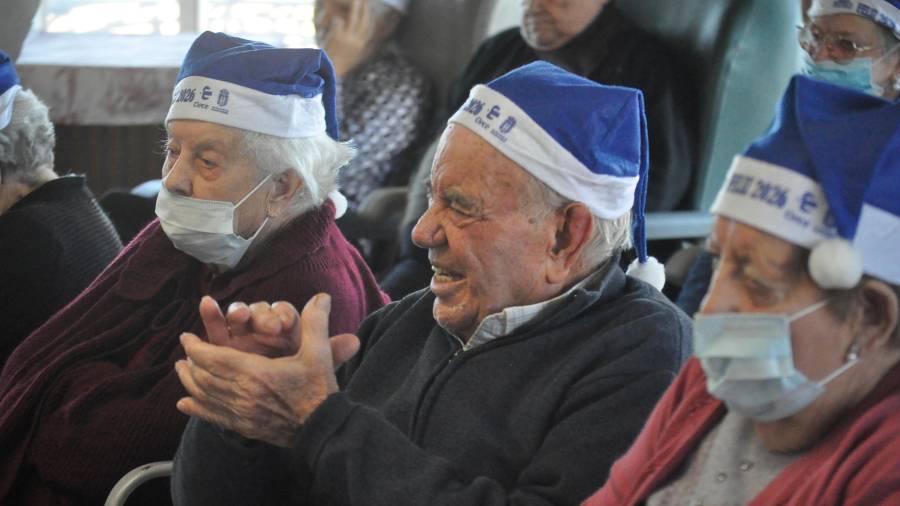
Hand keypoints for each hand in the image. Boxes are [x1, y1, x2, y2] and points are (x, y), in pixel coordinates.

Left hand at [175, 294, 360, 447]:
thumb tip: (321, 296)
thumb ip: (315, 323)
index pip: (214, 358)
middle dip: (190, 361)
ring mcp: (241, 414)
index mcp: (256, 373)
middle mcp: (243, 394)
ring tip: (181, 369)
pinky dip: (196, 408)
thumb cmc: (319, 389)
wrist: (323, 429)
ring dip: (189, 381)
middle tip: (185, 349)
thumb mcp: (318, 353)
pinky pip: (212, 416)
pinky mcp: (244, 427)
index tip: (187, 336)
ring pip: (204, 396)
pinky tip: (184, 404)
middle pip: (203, 376)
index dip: (196, 347)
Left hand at [318, 0, 376, 76]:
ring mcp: (347, 38)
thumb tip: (371, 42)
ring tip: (356, 0)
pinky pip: (339, 22)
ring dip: (355, 8)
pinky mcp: (337, 37)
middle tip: (365, 1)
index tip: (370, 10)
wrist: (330, 70)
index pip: (369, 29)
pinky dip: (338, 19)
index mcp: (361, 45)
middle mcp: (356, 41)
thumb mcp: (355, 56)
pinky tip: (335, 17)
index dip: (371, 18)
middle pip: (364, 21)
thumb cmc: (341, 63)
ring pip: (353, 19)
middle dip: (366, 9)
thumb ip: (363, 47)